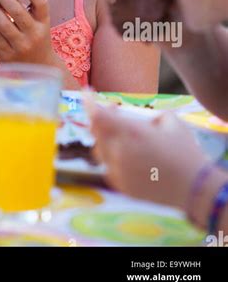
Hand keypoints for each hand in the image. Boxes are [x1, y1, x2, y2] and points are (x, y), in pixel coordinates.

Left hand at [0, 0, 53, 65]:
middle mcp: (34, 34)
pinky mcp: (7, 55)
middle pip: (17, 11)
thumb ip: (27, 7)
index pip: (41, 3)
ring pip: (2, 23)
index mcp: (44, 23)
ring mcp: (21, 46)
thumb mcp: (38, 23)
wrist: (37, 68)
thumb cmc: (35, 38)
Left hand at [87, 97, 206, 209]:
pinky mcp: (121, 186)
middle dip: (101, 118)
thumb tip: (142, 117)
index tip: (87, 93)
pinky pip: (108, 167)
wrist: (194, 189)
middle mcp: (119, 151)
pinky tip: (129, 156)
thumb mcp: (171, 121)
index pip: (97, 115)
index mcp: (131, 132)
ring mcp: (118, 170)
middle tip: (114, 113)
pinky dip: (113, 158)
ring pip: (99, 150)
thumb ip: (150, 113)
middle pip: (96, 130)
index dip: (88, 102)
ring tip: (123, 137)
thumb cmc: (185, 152)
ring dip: (105, 139)